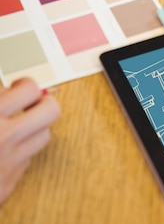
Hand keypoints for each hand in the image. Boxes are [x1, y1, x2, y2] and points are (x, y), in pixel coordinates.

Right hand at [0, 78, 60, 204]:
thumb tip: (10, 89)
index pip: (30, 88)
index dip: (26, 85)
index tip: (19, 88)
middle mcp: (5, 138)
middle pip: (51, 110)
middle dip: (44, 104)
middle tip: (30, 105)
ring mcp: (10, 163)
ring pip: (45, 136)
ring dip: (34, 129)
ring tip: (18, 128)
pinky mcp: (8, 185)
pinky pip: (27, 161)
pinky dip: (20, 153)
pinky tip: (5, 152)